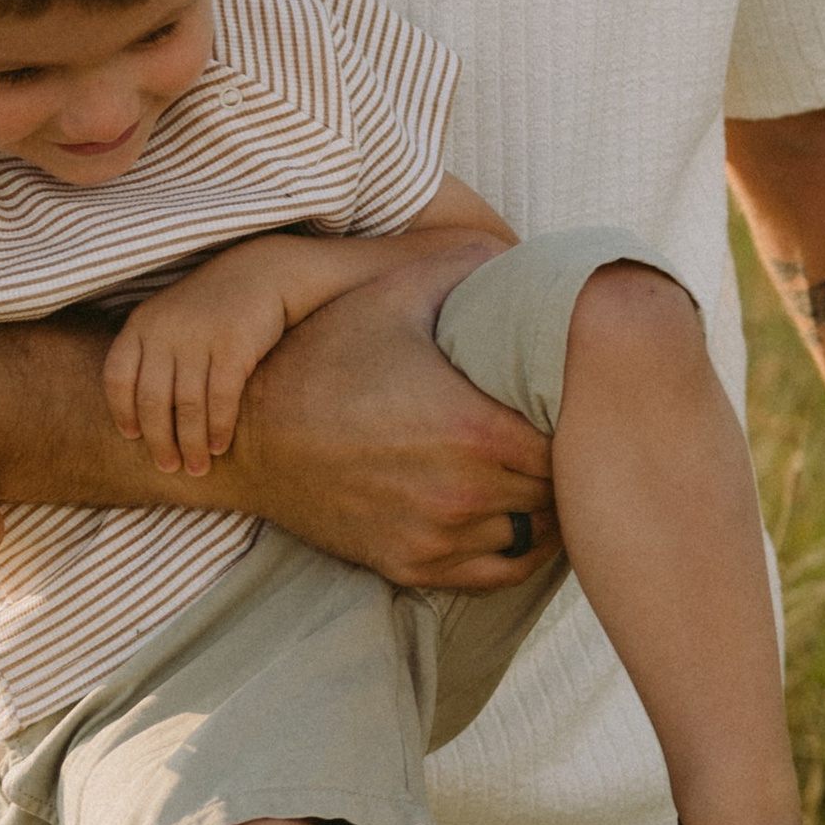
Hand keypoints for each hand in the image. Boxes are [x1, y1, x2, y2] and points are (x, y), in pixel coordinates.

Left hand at [105, 256, 292, 471]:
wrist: (263, 273)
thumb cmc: (212, 308)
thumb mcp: (170, 320)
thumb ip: (151, 357)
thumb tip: (139, 420)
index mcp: (142, 323)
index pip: (117, 376)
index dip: (121, 411)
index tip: (133, 437)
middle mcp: (165, 329)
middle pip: (151, 399)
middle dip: (159, 441)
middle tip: (169, 467)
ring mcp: (199, 336)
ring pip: (186, 406)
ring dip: (191, 444)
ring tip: (197, 468)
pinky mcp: (234, 344)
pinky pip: (221, 398)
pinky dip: (219, 429)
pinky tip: (220, 446)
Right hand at [228, 245, 557, 591]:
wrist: (249, 437)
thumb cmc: (322, 359)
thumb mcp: (390, 296)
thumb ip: (461, 267)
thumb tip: (516, 251)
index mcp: (474, 428)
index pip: (568, 439)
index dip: (575, 418)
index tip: (566, 399)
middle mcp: (463, 492)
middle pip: (556, 488)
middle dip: (565, 460)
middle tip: (564, 434)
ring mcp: (438, 536)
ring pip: (534, 534)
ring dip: (545, 504)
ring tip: (544, 472)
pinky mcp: (414, 567)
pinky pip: (498, 573)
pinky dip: (518, 548)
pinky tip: (518, 516)